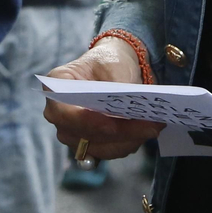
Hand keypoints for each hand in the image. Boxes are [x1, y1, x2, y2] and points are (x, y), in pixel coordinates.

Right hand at [42, 41, 162, 160]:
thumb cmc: (108, 62)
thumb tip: (128, 114)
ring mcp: (73, 133)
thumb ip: (117, 89)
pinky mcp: (91, 144)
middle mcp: (59, 116)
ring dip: (130, 139)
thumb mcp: (114, 65)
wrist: (113, 69)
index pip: (64, 113)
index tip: (111, 124)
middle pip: (86, 135)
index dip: (86, 122)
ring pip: (102, 147)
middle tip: (152, 125)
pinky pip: (111, 150)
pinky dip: (130, 142)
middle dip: (121, 132)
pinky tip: (147, 130)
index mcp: (56, 88)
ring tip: (155, 126)